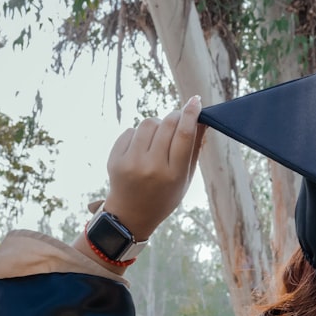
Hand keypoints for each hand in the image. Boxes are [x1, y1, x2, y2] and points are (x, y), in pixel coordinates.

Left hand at [100, 95, 206, 240]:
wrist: (131, 215)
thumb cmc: (165, 195)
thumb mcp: (185, 177)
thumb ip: (194, 149)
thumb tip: (201, 120)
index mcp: (174, 174)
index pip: (184, 135)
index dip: (191, 114)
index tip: (195, 101)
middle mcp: (152, 168)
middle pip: (167, 125)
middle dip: (175, 116)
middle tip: (178, 118)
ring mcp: (131, 163)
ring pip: (147, 124)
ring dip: (156, 124)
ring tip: (158, 137)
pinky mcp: (115, 159)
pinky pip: (130, 131)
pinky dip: (139, 134)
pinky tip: (141, 148)